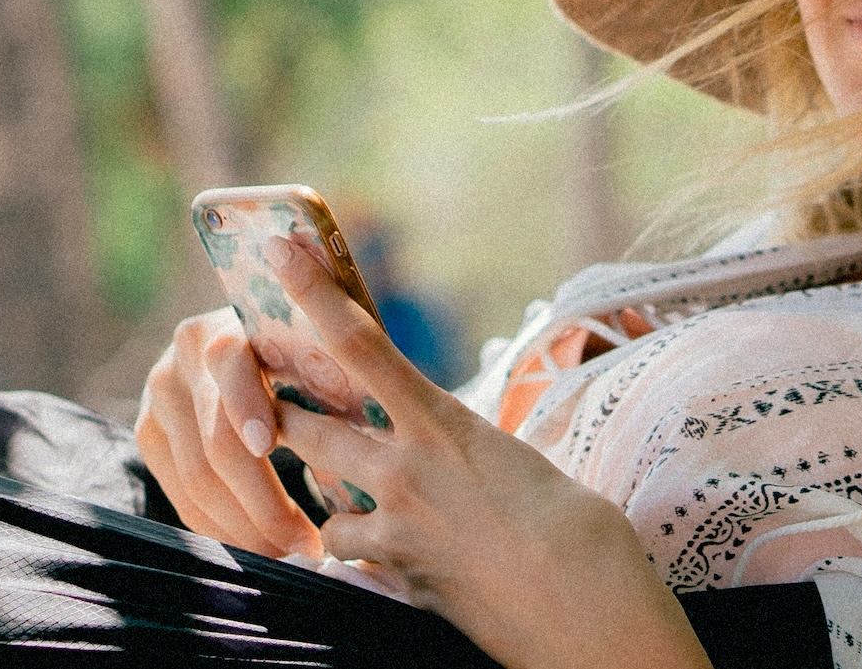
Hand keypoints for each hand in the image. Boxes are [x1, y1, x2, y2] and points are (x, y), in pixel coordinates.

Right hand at [135, 305, 322, 560]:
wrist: (260, 335)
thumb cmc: (315, 346)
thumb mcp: (326, 342)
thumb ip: (338, 368)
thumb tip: (369, 427)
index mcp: (233, 322)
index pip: (230, 364)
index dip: (248, 407)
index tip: (272, 448)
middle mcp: (185, 353)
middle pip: (215, 441)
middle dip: (261, 502)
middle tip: (305, 544)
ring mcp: (161, 394)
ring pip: (196, 479)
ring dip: (245, 527)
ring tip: (289, 552)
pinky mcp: (150, 432)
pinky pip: (182, 496)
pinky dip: (221, 528)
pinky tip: (258, 544)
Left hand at [263, 237, 712, 668]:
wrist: (585, 609)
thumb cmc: (579, 529)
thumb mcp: (521, 463)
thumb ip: (471, 448)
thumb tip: (451, 456)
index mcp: (444, 422)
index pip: (360, 344)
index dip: (312, 293)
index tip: (281, 254)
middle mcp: (406, 469)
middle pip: (306, 426)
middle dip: (284, 414)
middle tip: (276, 403)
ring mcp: (394, 528)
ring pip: (321, 498)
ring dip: (328, 492)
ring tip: (357, 493)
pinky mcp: (396, 579)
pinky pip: (351, 558)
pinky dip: (358, 554)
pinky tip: (385, 557)